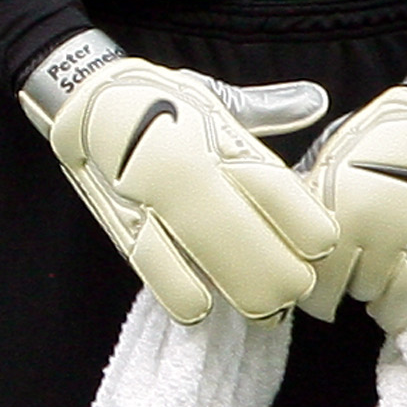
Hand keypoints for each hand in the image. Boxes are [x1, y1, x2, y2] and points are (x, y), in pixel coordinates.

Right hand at [23, 34, 333, 325]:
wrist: (83, 100)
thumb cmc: (160, 100)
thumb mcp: (215, 96)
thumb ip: (269, 107)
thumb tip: (317, 101)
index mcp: (216, 134)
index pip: (270, 185)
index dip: (301, 223)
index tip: (323, 246)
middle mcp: (187, 165)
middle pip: (240, 227)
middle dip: (275, 268)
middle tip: (297, 289)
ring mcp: (150, 196)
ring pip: (198, 250)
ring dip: (236, 285)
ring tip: (267, 310)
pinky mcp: (120, 219)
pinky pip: (149, 261)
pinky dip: (177, 289)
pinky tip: (203, 310)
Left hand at [300, 44, 406, 333]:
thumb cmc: (385, 132)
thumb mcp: (332, 154)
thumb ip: (310, 195)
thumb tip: (286, 226)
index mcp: (330, 201)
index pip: (300, 264)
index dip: (296, 279)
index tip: (299, 282)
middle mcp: (362, 227)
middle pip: (328, 288)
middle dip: (325, 293)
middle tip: (328, 290)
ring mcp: (400, 244)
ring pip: (367, 295)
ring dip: (362, 292)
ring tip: (362, 283)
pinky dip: (393, 310)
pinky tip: (385, 306)